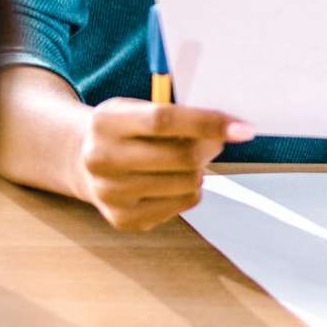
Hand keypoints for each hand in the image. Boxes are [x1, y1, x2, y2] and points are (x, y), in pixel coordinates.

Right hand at [74, 99, 251, 231]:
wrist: (83, 162)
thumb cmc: (125, 128)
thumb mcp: (137, 107)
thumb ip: (176, 112)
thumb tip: (230, 127)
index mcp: (105, 122)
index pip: (164, 120)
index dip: (207, 122)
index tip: (243, 129)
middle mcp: (101, 160)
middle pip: (180, 157)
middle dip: (211, 147)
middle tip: (218, 140)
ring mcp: (110, 194)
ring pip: (187, 183)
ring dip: (200, 169)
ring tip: (186, 159)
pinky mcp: (123, 219)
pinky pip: (182, 205)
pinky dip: (190, 190)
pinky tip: (173, 179)